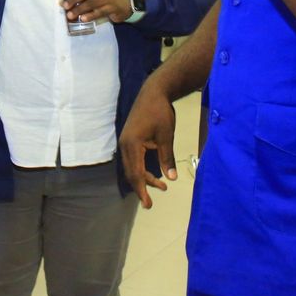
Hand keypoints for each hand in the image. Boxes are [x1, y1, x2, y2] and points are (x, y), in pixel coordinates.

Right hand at [118, 79, 177, 208]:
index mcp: (132, 144)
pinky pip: (132, 159)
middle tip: (150, 203)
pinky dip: (140, 168)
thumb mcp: (166, 136)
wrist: (153, 92)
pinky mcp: (129, 138)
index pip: (136, 173)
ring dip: (143, 177)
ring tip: (160, 186)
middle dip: (141, 187)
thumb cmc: (160, 113)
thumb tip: (171, 178)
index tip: (148, 204)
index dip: (142, 190)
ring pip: (131, 166)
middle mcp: (124, 144)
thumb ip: (167, 158)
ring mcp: (125, 141)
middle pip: (130, 172)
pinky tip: (151, 173)